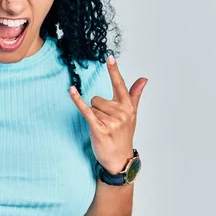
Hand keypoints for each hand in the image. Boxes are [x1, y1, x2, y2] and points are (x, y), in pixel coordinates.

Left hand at [69, 55, 146, 174]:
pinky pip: (86, 110)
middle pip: (97, 98)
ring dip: (94, 117)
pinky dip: (77, 100)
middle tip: (106, 123)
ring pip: (92, 106)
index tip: (109, 57)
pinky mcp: (99, 129)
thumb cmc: (124, 135)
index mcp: (128, 107)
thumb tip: (144, 79)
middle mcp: (121, 112)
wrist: (119, 159)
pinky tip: (71, 90)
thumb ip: (135, 95)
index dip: (114, 70)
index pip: (120, 84)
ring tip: (103, 128)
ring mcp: (111, 121)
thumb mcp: (132, 114)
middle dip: (98, 109)